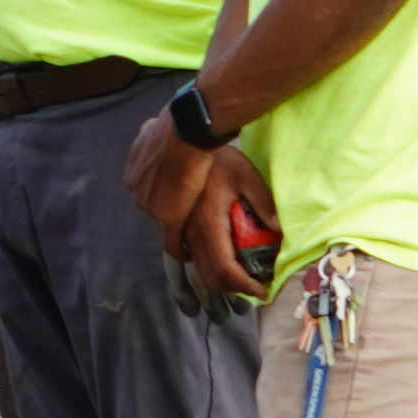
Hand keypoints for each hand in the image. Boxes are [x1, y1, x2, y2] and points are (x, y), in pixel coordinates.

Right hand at [127, 109, 278, 304]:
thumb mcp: (248, 179)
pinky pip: (156, 217)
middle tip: (239, 277)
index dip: (240, 285)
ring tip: (213, 244)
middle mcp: (171, 220)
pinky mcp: (139, 190)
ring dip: (194, 250)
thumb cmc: (216, 153)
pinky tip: (185, 211)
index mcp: (201, 222)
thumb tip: (278, 231)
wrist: (182, 125)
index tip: (256, 291)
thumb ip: (262, 206)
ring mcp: (150, 205)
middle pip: (195, 265)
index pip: (221, 269)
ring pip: (172, 239)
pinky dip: (174, 225)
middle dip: (219, 279)